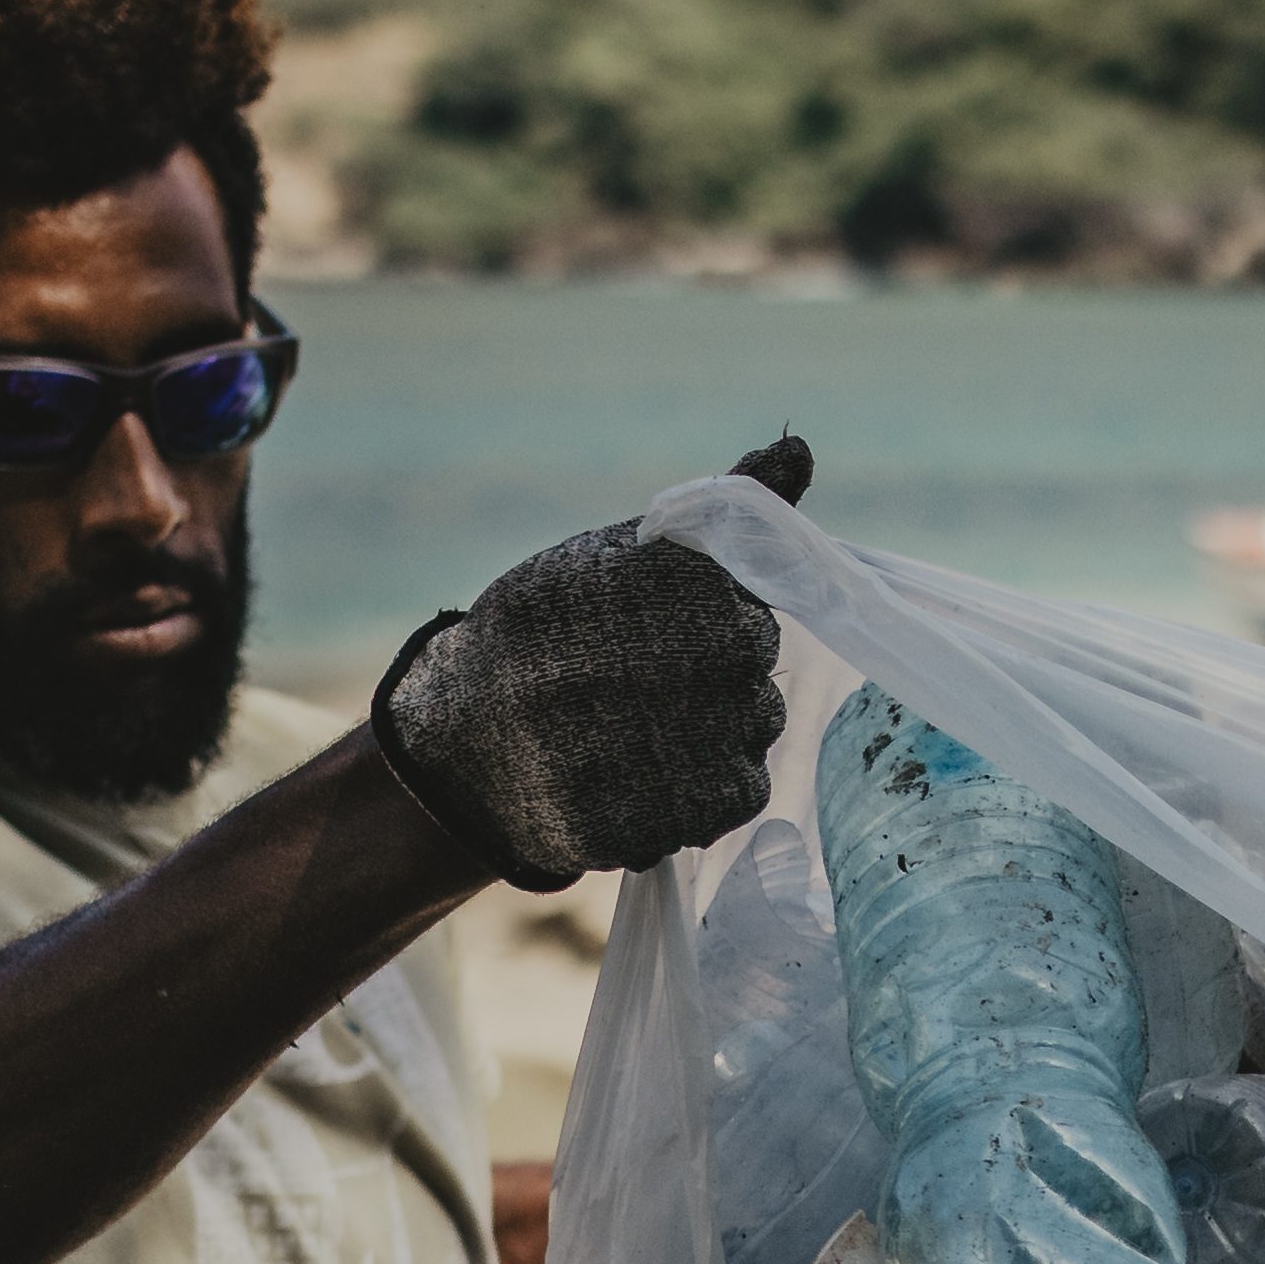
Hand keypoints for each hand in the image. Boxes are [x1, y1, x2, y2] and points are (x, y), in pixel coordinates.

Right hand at [367, 432, 811, 884]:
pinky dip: (702, 784)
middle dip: (709, 674)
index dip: (703, 620)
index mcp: (685, 584)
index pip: (750, 610)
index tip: (648, 631)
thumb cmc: (549, 629)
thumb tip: (799, 447)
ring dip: (711, 728)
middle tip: (637, 682)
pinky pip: (739, 791)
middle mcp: (701, 662)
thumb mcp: (629, 549)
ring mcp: (694, 744)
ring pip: (755, 729)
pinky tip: (647, 767)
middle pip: (755, 669)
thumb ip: (727, 506)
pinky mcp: (682, 816)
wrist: (465, 739)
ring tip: (635, 725)